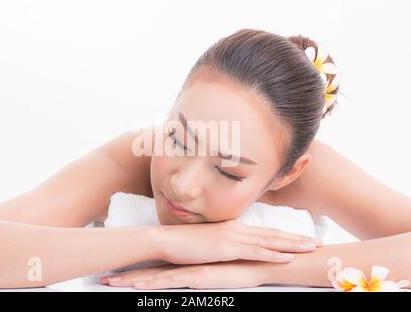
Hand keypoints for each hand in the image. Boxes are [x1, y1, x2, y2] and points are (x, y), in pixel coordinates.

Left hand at [100, 260, 269, 288]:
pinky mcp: (196, 277)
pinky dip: (151, 284)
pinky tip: (136, 285)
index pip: (154, 269)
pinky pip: (169, 282)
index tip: (116, 272)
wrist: (255, 262)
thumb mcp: (213, 270)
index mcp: (183, 265)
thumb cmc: (235, 266)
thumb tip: (191, 274)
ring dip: (130, 280)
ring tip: (109, 283)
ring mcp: (186, 271)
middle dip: (124, 276)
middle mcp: (181, 266)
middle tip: (102, 279)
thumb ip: (201, 270)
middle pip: (147, 272)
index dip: (135, 271)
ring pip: (152, 278)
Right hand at [155, 220, 321, 264]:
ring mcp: (233, 238)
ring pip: (269, 241)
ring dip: (292, 244)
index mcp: (234, 228)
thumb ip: (223, 243)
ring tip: (311, 247)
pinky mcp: (226, 248)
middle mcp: (237, 229)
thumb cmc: (184, 242)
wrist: (167, 240)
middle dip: (296, 238)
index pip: (265, 232)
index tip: (302, 238)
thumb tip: (232, 249)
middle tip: (317, 242)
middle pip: (273, 234)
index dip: (285, 235)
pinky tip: (287, 256)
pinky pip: (255, 252)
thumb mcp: (208, 242)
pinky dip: (273, 253)